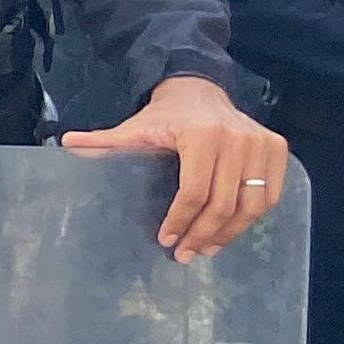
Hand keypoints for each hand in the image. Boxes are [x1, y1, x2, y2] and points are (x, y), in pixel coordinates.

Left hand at [62, 75, 289, 261]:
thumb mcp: (135, 127)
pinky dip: (252, 218)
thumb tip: (66, 144)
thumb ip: (104, 140)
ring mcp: (261, 144)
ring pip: (252, 204)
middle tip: (186, 255)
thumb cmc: (165, 115)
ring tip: (208, 249)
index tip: (166, 240)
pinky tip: (230, 231)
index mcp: (201, 135)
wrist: (199, 89)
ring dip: (230, 233)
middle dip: (203, 235)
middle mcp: (237, 139)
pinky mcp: (276, 149)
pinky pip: (271, 195)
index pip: (194, 191)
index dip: (180, 221)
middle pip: (224, 203)